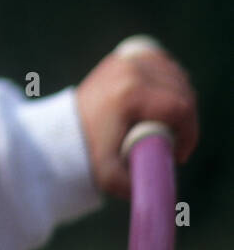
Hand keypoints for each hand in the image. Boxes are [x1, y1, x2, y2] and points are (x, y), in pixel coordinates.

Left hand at [74, 35, 198, 199]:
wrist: (60, 129)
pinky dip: (170, 81)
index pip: (180, 109)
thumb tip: (165, 192)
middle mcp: (130, 70)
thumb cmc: (86, 153)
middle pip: (183, 93)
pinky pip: (165, 65)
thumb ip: (137, 187)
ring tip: (165, 125)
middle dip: (185, 121)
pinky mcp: (126, 57)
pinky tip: (162, 101)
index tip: (177, 154)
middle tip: (171, 142)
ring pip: (178, 78)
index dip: (188, 134)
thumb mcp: (109, 176)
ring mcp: (128, 60)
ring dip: (180, 102)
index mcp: (130, 94)